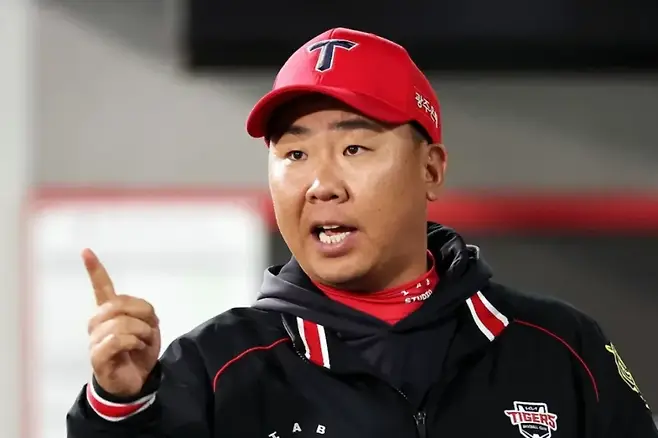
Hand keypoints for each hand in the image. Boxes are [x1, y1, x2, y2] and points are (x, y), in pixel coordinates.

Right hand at [84, 248, 160, 396]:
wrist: (135, 382)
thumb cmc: (139, 352)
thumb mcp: (150, 328)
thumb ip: (145, 313)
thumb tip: (139, 312)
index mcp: (109, 312)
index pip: (101, 287)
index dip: (95, 269)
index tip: (86, 251)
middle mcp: (98, 322)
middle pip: (120, 304)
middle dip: (144, 315)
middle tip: (150, 329)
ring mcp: (95, 339)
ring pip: (121, 323)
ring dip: (142, 333)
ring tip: (142, 343)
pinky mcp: (96, 356)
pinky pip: (117, 340)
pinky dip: (134, 343)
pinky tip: (135, 349)